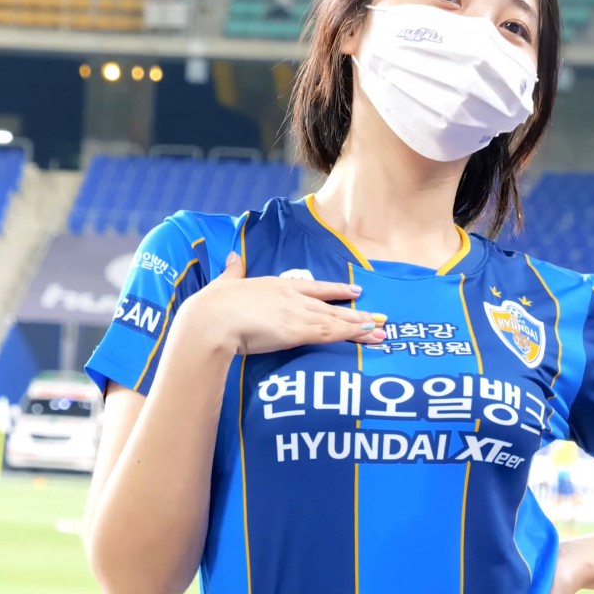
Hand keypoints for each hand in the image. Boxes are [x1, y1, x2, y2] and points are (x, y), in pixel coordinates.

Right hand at [176, 251, 386, 356]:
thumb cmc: (213, 306)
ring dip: (360, 327)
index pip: (312, 287)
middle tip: (379, 316)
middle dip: (356, 312)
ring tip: (382, 331)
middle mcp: (290, 296)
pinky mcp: (297, 331)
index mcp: (275, 285)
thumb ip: (232, 271)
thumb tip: (232, 257)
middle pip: (330, 305)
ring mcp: (296, 313)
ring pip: (335, 320)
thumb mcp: (224, 283)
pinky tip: (367, 335)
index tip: (354, 291)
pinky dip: (351, 334)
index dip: (335, 290)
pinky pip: (330, 333)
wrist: (212, 321)